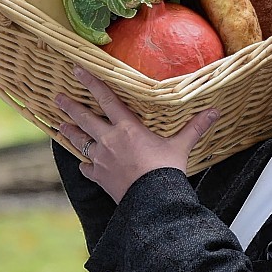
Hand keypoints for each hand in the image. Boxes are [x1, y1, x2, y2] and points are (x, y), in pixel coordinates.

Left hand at [55, 67, 218, 202]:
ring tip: (59, 125)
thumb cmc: (165, 171)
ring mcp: (101, 159)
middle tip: (57, 98)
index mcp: (127, 128)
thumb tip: (214, 111)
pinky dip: (84, 166)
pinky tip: (83, 165)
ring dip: (69, 132)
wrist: (152, 200)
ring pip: (79, 142)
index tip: (77, 71)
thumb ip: (195, 127)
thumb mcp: (181, 146)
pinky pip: (86, 169)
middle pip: (84, 119)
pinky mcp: (99, 177)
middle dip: (70, 107)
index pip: (106, 99)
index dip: (91, 83)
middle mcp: (110, 140)